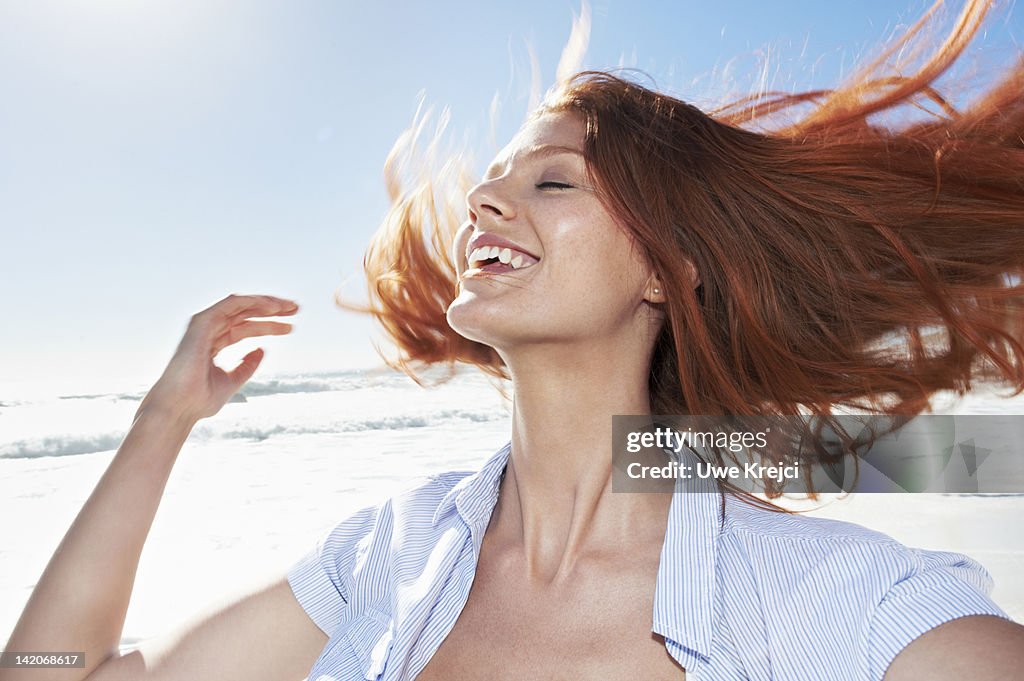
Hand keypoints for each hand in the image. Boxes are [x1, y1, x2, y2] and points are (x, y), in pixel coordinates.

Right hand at [134, 294, 298, 424]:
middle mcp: (208, 332)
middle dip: (271, 310)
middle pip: (245, 315)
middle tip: (296, 310)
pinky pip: (232, 304)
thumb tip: (261, 349)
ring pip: (240, 306)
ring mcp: (204, 326)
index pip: (244, 328)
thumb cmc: (199, 400)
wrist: (179, 408)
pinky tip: (273, 307)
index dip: (268, 325)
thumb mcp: (231, 382)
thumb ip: (246, 366)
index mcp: (213, 344)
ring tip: (290, 307)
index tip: (290, 327)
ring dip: (266, 303)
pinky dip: (253, 302)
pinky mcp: (202, 322)